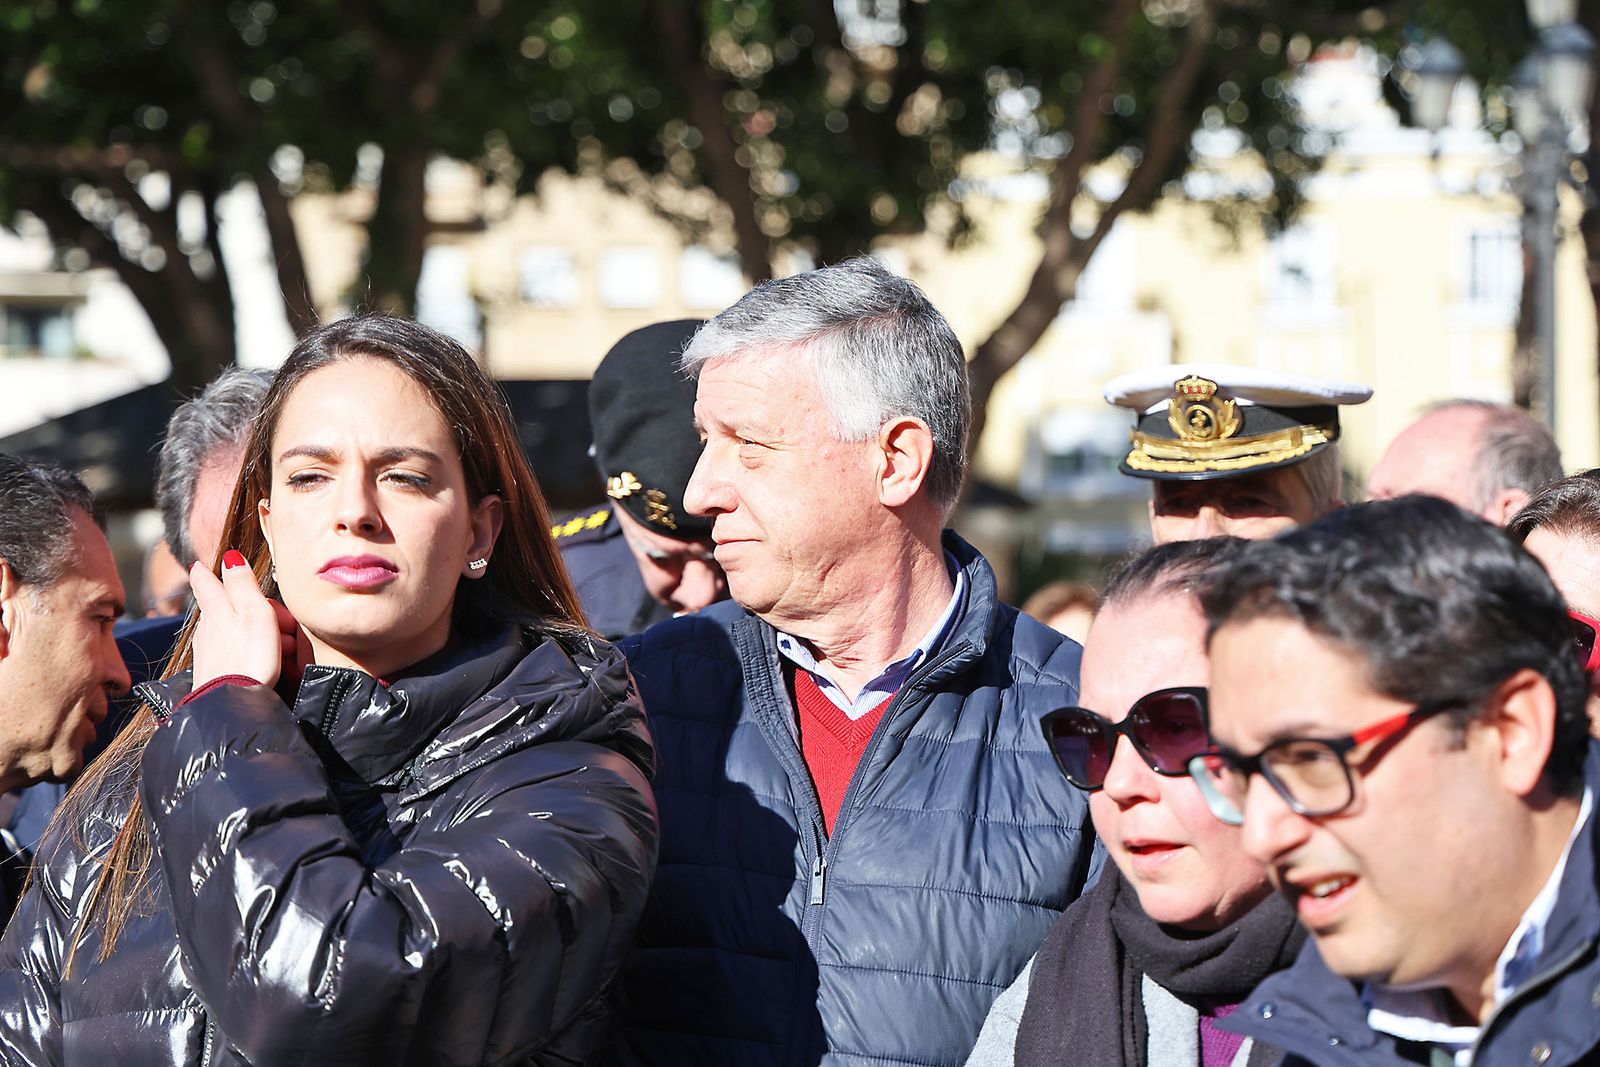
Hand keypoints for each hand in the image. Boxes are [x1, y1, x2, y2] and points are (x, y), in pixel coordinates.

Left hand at [189, 550, 295, 689]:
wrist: (232, 705)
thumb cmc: (248, 658)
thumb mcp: (253, 612)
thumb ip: (242, 583)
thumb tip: (229, 555)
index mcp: (216, 609)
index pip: (206, 582)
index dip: (206, 572)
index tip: (199, 565)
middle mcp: (207, 628)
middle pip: (228, 607)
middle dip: (256, 609)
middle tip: (283, 624)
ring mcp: (208, 651)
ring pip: (234, 630)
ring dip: (258, 632)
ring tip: (283, 648)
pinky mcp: (214, 671)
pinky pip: (236, 651)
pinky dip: (252, 651)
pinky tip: (267, 662)